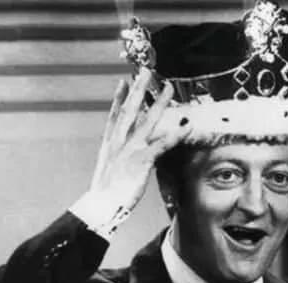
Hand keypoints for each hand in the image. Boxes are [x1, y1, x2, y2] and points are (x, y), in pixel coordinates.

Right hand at [90, 68, 190, 209]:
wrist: (102, 205)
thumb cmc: (105, 195)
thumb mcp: (108, 171)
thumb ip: (117, 159)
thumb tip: (123, 157)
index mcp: (109, 145)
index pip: (114, 116)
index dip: (119, 98)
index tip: (124, 82)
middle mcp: (118, 142)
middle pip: (129, 109)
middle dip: (138, 89)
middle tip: (146, 71)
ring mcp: (130, 149)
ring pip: (147, 120)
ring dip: (160, 102)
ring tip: (169, 87)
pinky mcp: (142, 159)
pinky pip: (162, 143)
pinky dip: (175, 134)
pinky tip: (186, 126)